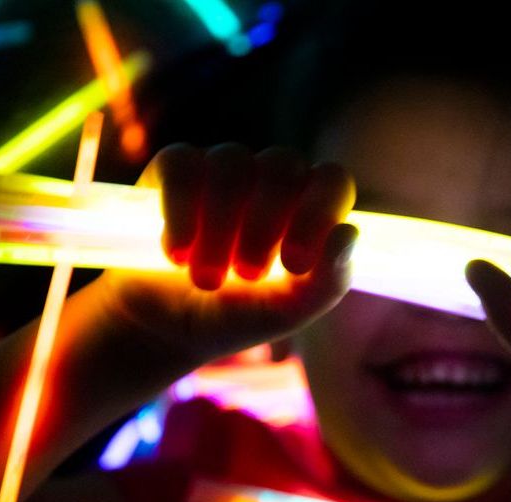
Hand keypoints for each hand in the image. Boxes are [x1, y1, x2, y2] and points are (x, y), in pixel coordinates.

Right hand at [98, 143, 357, 364]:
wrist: (163, 329)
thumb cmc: (234, 316)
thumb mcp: (286, 313)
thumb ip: (327, 283)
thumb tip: (347, 233)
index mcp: (306, 208)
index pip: (332, 180)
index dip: (318, 213)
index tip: (294, 264)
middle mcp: (268, 180)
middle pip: (282, 166)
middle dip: (265, 225)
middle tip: (248, 276)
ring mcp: (222, 168)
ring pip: (232, 164)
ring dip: (221, 226)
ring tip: (207, 278)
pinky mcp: (174, 167)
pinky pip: (183, 166)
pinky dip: (181, 212)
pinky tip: (177, 254)